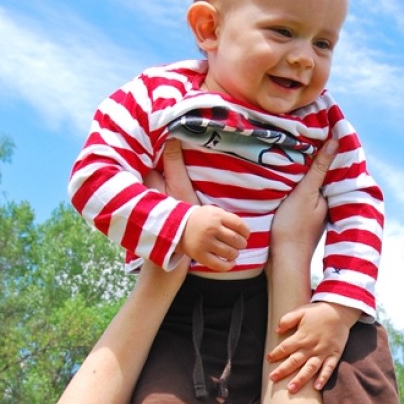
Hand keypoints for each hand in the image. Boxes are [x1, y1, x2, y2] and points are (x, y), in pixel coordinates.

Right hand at [146, 139, 248, 269]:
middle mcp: (211, 231)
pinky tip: (224, 261)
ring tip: (229, 250)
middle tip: (235, 242)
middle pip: (239, 242)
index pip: (241, 226)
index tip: (241, 231)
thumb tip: (171, 137)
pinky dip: (226, 265)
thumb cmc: (171, 207)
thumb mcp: (174, 184)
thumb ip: (174, 163)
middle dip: (239, 243)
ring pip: (233, 254)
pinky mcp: (201, 259)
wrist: (159, 230)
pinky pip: (223, 266)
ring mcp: (206, 246)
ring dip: (233, 254)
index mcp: (212, 214)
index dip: (244, 231)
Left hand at [268, 300, 360, 391]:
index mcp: (301, 337)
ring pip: (310, 368)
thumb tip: (276, 330)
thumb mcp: (300, 311)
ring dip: (300, 379)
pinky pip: (329, 368)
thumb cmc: (318, 312)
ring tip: (291, 389)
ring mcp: (323, 352)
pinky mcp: (334, 355)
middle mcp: (311, 347)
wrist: (340, 311)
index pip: (285, 348)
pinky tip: (317, 387)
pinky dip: (323, 378)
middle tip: (272, 379)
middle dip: (282, 371)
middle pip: (294, 361)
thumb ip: (287, 320)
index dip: (275, 354)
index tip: (268, 359)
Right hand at [270, 137, 336, 253]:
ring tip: (294, 151)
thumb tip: (336, 141)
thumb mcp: (305, 193)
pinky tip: (287, 178)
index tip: (323, 126)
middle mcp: (325, 203)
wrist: (282, 261)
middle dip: (316, 158)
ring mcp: (313, 212)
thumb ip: (319, 168)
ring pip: (311, 185)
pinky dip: (297, 186)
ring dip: (305, 172)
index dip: (328, 147)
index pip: (331, 165)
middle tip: (306, 133)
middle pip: (321, 175)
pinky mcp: (301, 219)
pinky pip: (302, 195)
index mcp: (330, 195)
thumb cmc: (293, 228)